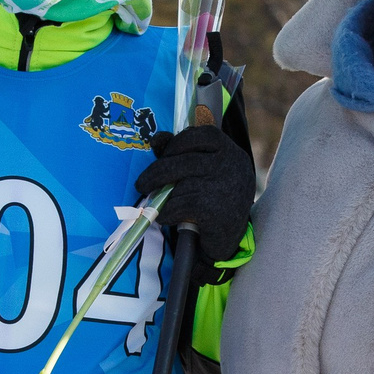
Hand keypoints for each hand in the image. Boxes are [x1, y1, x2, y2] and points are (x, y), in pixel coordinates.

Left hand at [133, 124, 254, 284]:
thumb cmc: (215, 199)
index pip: (203, 135)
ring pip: (180, 186)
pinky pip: (178, 206)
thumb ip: (183, 153)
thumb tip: (156, 140)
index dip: (178, 143)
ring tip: (160, 204)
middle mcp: (231, 166)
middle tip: (141, 184)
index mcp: (231, 152)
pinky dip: (167, 213)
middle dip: (156, 172)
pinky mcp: (215, 211)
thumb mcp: (206, 172)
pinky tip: (168, 217)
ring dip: (164, 197)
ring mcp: (224, 188)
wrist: (230, 239)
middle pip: (184, 161)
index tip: (163, 155)